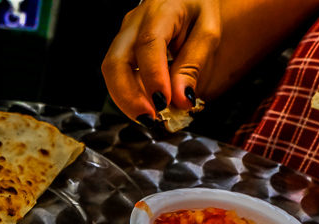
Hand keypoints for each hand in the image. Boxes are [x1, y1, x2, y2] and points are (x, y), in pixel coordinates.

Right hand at [102, 0, 221, 122]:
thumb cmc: (198, 11)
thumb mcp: (207, 32)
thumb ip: (192, 65)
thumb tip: (181, 100)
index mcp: (161, 10)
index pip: (149, 44)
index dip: (153, 77)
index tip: (163, 103)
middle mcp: (133, 22)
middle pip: (115, 62)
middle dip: (128, 96)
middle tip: (149, 119)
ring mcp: (123, 35)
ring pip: (111, 72)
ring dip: (126, 100)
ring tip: (148, 118)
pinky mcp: (121, 48)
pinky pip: (117, 76)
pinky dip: (129, 95)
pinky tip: (145, 107)